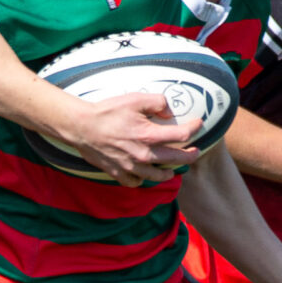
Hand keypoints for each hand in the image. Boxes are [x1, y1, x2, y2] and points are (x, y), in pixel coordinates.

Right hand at [59, 92, 199, 185]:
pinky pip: (136, 182)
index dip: (194, 129)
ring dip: (169, 172)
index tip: (199, 124)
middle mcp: (143, 155)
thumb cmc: (107, 112)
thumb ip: (157, 102)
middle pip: (176, 160)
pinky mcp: (118, 173)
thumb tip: (169, 112)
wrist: (81, 127)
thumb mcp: (134, 99)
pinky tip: (145, 174)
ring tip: (173, 168)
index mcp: (149, 135)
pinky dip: (143, 179)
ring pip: (158, 176)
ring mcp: (131, 167)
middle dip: (190, 156)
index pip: (181, 136)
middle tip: (195, 152)